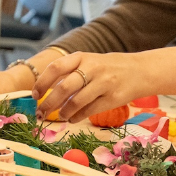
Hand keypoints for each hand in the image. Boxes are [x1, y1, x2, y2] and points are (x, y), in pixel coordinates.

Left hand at [34, 52, 151, 123]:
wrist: (140, 70)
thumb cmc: (109, 67)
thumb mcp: (90, 61)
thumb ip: (70, 72)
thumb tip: (45, 91)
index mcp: (83, 57)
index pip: (56, 68)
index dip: (42, 83)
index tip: (35, 95)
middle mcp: (93, 68)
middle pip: (64, 88)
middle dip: (49, 103)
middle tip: (41, 113)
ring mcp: (104, 83)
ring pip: (76, 101)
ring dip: (63, 112)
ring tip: (59, 117)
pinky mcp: (113, 98)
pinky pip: (89, 111)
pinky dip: (77, 117)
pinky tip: (72, 118)